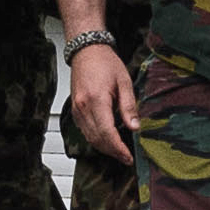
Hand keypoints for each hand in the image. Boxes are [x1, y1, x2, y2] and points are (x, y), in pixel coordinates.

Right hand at [69, 40, 137, 158]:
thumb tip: (135, 128)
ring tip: (120, 152)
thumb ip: (129, 107)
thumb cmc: (106, 63)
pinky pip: (85, 131)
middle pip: (97, 139)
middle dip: (113, 152)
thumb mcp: (124, 82)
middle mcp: (83, 107)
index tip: (129, 157)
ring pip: (89, 138)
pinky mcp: (75, 110)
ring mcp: (76, 110)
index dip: (118, 148)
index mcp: (96, 100)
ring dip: (104, 148)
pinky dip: (96, 139)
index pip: (107, 132)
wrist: (87, 51)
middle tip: (127, 158)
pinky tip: (108, 140)